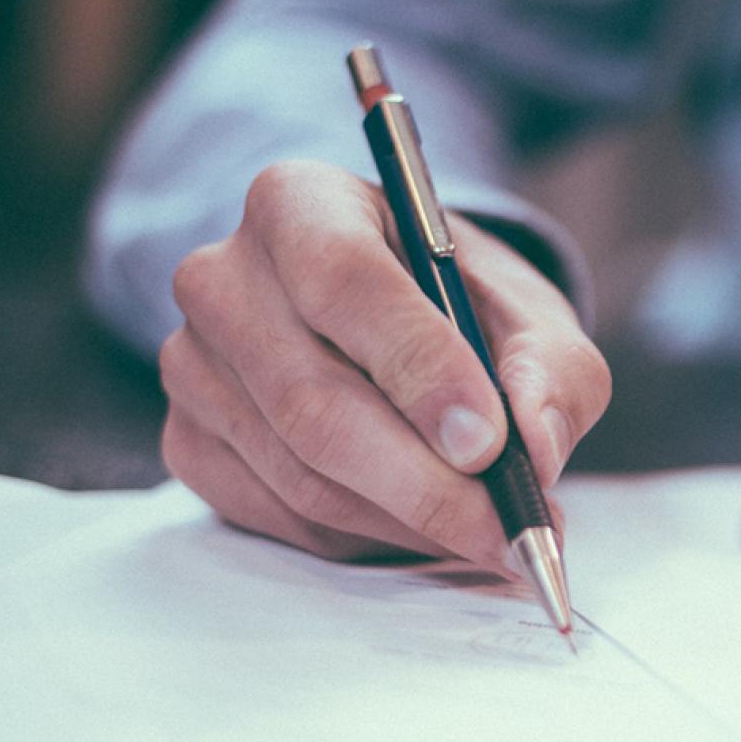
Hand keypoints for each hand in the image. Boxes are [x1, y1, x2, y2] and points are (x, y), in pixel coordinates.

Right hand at [159, 160, 609, 565]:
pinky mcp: (189, 441)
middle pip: (313, 401)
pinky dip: (367, 538)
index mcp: (300, 203)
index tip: (488, 442)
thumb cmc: (461, 307)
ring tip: (490, 533)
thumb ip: (551, 370)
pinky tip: (424, 527)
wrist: (396, 323)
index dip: (418, 368)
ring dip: (408, 521)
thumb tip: (536, 446)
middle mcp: (223, 277)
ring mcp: (192, 365)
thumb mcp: (530, 315)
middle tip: (508, 529)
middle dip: (425, 483)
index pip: (343, 281)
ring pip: (301, 474)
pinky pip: (280, 516)